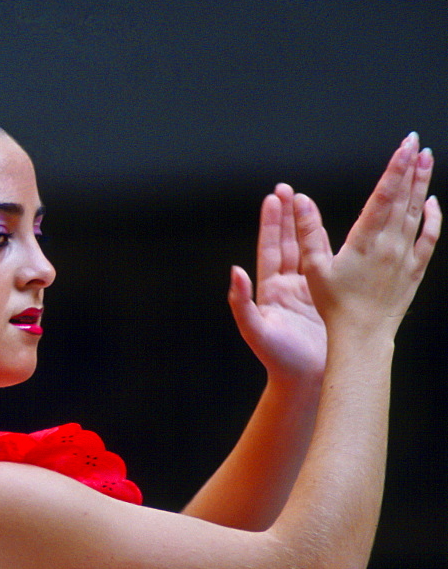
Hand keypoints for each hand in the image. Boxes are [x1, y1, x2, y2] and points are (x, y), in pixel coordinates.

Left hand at [229, 182, 327, 383]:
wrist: (308, 381)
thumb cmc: (279, 360)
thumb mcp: (256, 330)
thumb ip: (241, 302)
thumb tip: (234, 271)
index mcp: (270, 291)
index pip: (270, 249)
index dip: (272, 224)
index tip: (273, 198)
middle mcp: (288, 287)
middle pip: (287, 243)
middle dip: (287, 216)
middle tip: (286, 187)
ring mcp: (308, 292)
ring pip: (307, 251)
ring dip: (306, 226)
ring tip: (306, 201)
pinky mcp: (327, 299)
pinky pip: (328, 266)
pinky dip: (329, 247)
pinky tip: (332, 230)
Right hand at [293, 133, 440, 338]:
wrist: (362, 336)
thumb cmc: (334, 305)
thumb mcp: (314, 268)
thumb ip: (307, 231)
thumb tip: (299, 200)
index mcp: (365, 241)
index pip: (384, 195)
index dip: (395, 168)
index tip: (404, 146)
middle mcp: (390, 245)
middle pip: (405, 198)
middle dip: (411, 167)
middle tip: (417, 142)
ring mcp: (405, 257)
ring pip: (418, 213)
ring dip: (422, 184)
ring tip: (427, 159)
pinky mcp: (414, 270)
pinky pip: (429, 238)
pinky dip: (433, 218)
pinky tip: (432, 203)